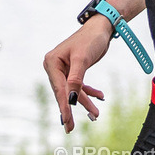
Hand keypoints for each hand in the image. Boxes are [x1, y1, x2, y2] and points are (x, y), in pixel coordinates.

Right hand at [43, 17, 111, 133]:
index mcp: (52, 62)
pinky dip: (88, 92)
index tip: (67, 122)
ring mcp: (64, 69)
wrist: (101, 27)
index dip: (64, 106)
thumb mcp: (82, 60)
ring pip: (73, 91)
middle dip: (72, 108)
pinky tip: (99, 96)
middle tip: (71, 128)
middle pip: (64, 92)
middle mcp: (55, 66)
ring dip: (84, 101)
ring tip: (95, 114)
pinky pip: (79, 85)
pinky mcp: (74, 70)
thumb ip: (75, 80)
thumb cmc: (90, 40)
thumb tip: (70, 99)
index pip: (59, 89)